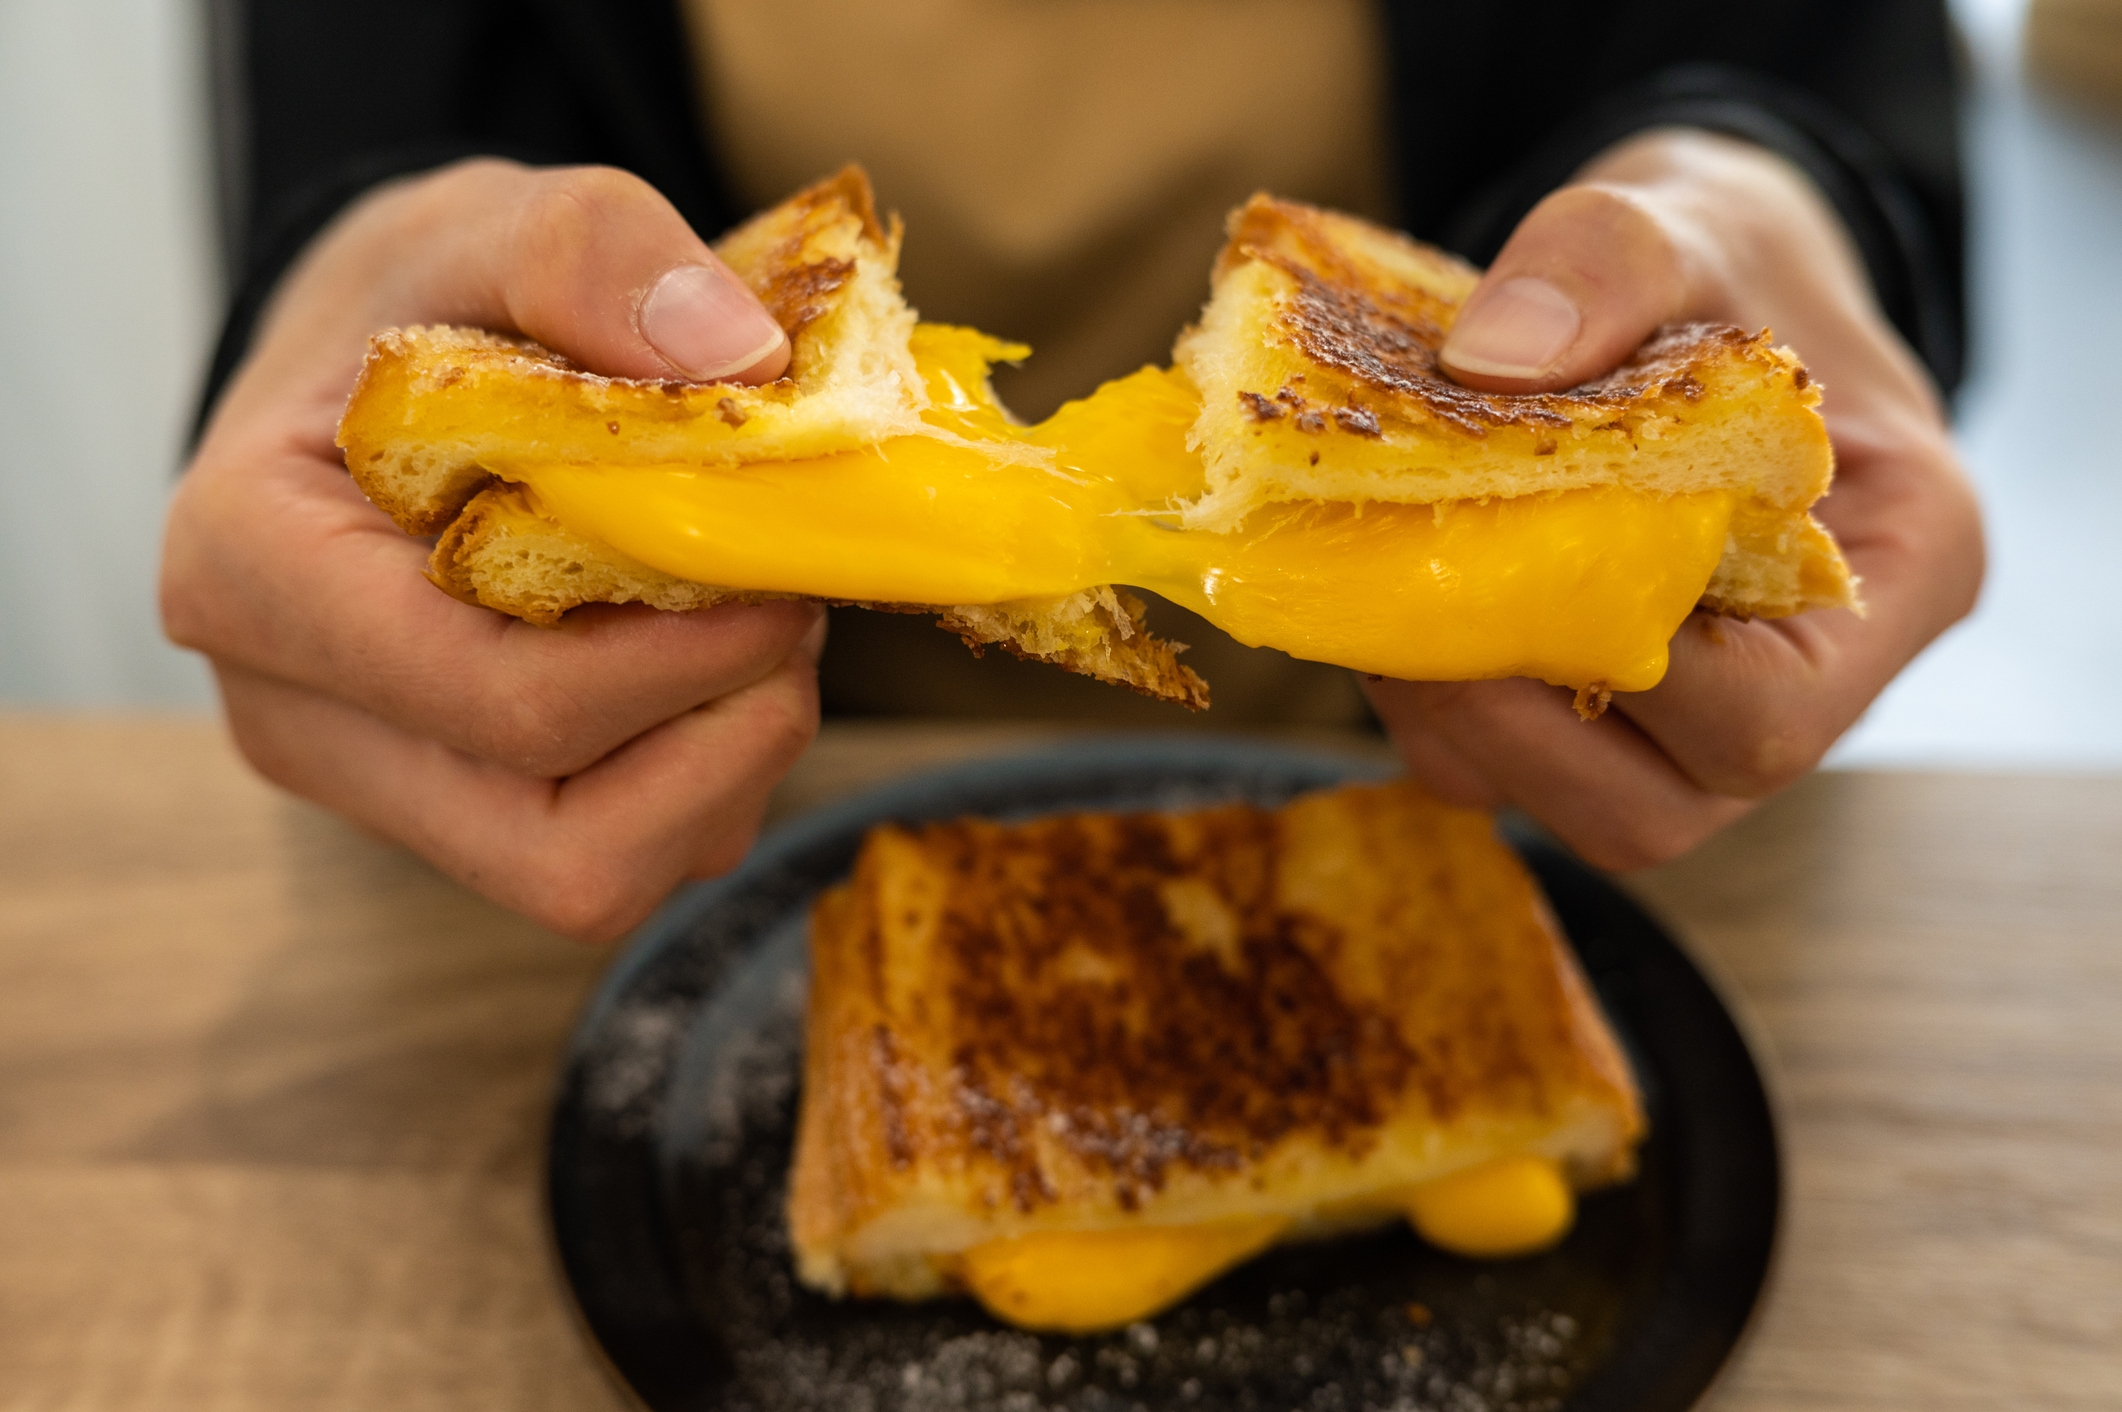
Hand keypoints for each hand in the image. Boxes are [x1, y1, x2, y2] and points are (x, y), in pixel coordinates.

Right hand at [163, 160, 822, 940]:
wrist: (375, 365)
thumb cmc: (421, 298)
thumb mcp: (491, 220)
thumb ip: (593, 253)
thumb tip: (738, 362)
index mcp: (253, 573)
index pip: (495, 703)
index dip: (679, 664)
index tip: (776, 576)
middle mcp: (296, 713)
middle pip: (562, 848)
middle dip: (722, 737)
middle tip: (786, 606)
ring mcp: (380, 784)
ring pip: (601, 875)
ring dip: (729, 761)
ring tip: (751, 616)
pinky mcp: (461, 810)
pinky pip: (623, 853)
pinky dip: (710, 772)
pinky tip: (712, 653)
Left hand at [1368, 130, 1982, 868]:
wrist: (1697, 278)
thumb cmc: (1725, 259)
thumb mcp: (1679, 218)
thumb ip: (1600, 264)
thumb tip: (1490, 362)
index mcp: (1900, 573)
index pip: (1771, 714)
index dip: (1623, 674)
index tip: (1512, 566)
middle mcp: (1816, 682)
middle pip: (1659, 809)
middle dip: (1506, 726)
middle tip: (1408, 603)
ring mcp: (1709, 718)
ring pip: (1574, 810)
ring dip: (1458, 728)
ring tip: (1390, 601)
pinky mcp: (1619, 717)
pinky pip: (1515, 770)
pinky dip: (1438, 711)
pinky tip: (1397, 606)